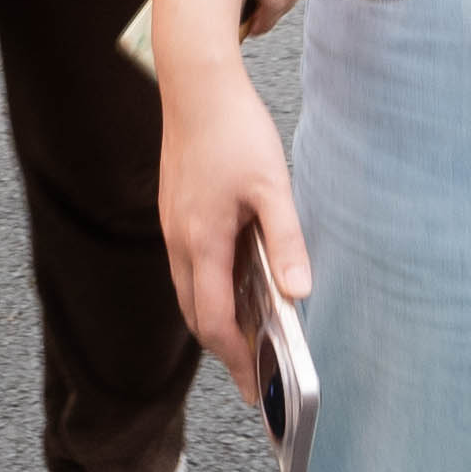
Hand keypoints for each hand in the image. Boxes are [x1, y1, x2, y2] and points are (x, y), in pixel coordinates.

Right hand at [157, 51, 307, 386]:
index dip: (236, 359)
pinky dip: (208, 289)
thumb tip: (298, 294)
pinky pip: (187, 266)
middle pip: (196, 314)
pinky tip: (234, 283)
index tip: (257, 387)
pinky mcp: (174, 212)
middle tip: (255, 374)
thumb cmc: (233, 129)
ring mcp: (172, 226)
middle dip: (225, 348)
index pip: (214, 320)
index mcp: (202, 241)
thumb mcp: (271, 186)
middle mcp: (179, 240)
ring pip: (188, 291)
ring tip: (248, 337)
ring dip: (215, 318)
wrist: (195, 84)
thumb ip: (286, 242)